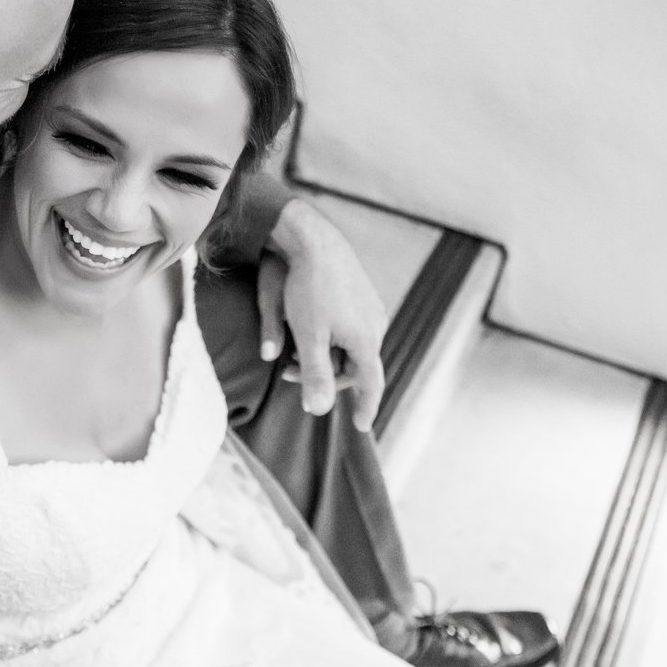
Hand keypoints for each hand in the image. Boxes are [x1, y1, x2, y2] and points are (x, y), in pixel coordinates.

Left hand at [258, 198, 386, 430]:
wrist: (315, 240)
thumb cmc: (309, 289)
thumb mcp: (308, 336)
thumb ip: (315, 374)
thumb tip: (319, 411)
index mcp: (367, 340)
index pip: (371, 384)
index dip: (366, 407)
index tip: (361, 426)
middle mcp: (375, 325)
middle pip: (355, 365)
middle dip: (326, 376)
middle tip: (292, 376)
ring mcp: (370, 308)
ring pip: (350, 345)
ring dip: (324, 355)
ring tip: (293, 353)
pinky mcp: (361, 293)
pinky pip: (349, 326)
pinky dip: (329, 337)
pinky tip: (309, 330)